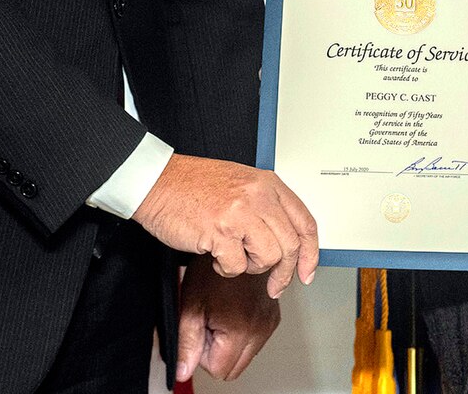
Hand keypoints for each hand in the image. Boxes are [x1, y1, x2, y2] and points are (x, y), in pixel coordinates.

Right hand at [132, 153, 318, 297]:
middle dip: (284, 273)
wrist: (156, 182)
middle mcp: (258, 195)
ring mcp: (241, 212)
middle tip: (274, 286)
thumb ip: (265, 207)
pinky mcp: (221, 230)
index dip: (311, 253)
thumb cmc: (192, 185)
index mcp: (267, 183)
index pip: (304, 222)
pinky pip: (237, 265)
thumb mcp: (240, 185)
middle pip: (291, 245)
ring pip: (268, 257)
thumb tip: (287, 242)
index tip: (307, 272)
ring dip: (250, 266)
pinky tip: (213, 253)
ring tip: (232, 255)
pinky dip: (225, 267)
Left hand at [176, 258, 279, 382]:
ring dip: (230, 341)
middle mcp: (261, 328)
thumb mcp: (191, 304)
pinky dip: (243, 331)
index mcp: (241, 330)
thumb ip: (186, 343)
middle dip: (218, 350)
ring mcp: (270, 321)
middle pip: (235, 368)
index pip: (219, 370)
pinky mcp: (274, 314)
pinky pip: (256, 340)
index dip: (203, 354)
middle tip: (210, 319)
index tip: (201, 328)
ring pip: (246, 354)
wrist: (234, 239)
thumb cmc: (211, 265)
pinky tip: (233, 307)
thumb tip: (183, 372)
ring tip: (222, 309)